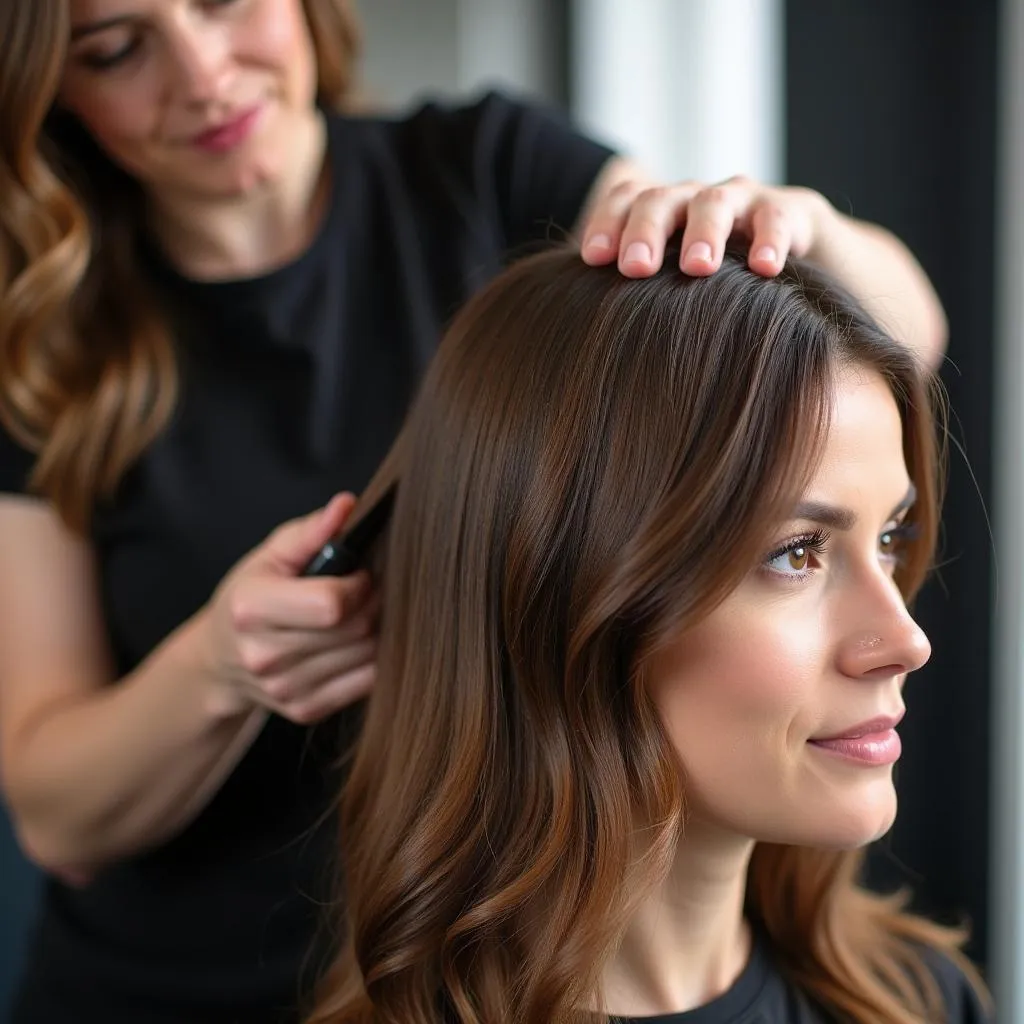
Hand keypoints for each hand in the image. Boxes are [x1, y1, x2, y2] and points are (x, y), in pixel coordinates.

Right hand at [197, 494, 377, 724]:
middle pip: (356, 629)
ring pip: (367, 656)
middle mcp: (263, 656)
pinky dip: (373, 660)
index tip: (356, 574)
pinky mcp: (304, 710)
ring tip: (359, 614)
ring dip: (376, 631)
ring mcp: (284, 690)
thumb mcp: (271, 555)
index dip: (358, 585)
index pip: (331, 604)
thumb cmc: (252, 596)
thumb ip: (311, 531)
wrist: (221, 660)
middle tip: (366, 591)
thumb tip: (347, 505)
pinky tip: (355, 642)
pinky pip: (367, 682)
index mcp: (250, 609)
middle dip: (373, 604)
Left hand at [580, 172, 833, 279]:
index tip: (593, 259)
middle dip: (645, 231)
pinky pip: (777, 217)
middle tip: (635, 267)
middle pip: (660, 201)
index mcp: (658, 215)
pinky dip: (770, 239)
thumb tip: (590, 353)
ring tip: (697, 268)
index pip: (623, 203)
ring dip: (703, 233)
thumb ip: (636, 303)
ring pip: (714, 203)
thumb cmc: (720, 283)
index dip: (606, 223)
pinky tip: (764, 268)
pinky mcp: (789, 211)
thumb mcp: (675, 288)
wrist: (803, 256)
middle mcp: (693, 202)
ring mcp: (740, 203)